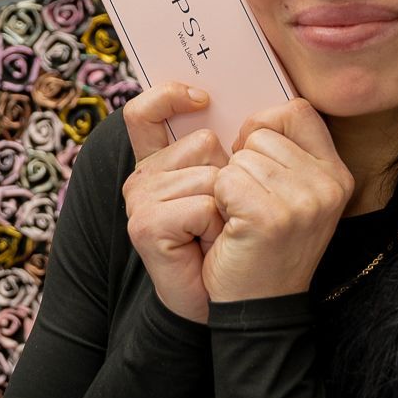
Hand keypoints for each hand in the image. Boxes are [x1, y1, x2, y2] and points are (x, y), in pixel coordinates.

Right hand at [122, 82, 228, 324]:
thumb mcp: (248, 187)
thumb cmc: (243, 241)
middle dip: (237, 178)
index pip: (144, 111)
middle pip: (204, 142)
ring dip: (233, 206)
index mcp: (161, 162)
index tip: (202, 98)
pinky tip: (211, 245)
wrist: (233, 302)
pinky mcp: (144, 224)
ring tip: (223, 233)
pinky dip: (219, 227)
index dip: (166, 95)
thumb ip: (244, 148)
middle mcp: (144, 176)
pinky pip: (203, 204)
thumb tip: (258, 114)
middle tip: (228, 215)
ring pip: (210, 174)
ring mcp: (140, 200)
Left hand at [203, 99, 353, 303]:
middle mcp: (328, 185)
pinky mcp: (271, 217)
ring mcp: (304, 201)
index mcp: (337, 174)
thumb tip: (255, 119)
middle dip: (243, 163)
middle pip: (263, 134)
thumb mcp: (295, 198)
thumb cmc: (266, 247)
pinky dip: (218, 200)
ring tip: (242, 218)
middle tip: (248, 204)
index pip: (298, 111)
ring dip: (229, 184)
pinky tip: (232, 226)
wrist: (260, 307)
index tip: (253, 159)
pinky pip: (226, 179)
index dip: (265, 127)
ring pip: (241, 157)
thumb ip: (288, 156)